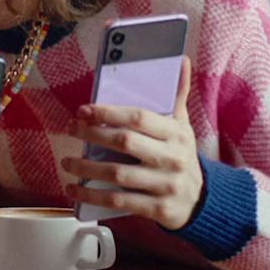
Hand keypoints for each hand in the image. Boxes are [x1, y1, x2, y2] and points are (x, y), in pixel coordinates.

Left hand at [60, 58, 202, 229]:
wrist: (203, 200)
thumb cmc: (182, 156)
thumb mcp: (183, 127)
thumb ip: (178, 95)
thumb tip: (181, 60)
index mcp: (177, 134)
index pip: (139, 118)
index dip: (108, 112)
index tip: (84, 110)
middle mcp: (173, 158)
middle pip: (125, 143)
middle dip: (93, 135)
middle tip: (72, 129)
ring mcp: (166, 185)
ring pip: (118, 174)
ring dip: (87, 168)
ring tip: (67, 162)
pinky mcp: (158, 209)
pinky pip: (119, 202)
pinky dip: (92, 196)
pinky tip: (74, 190)